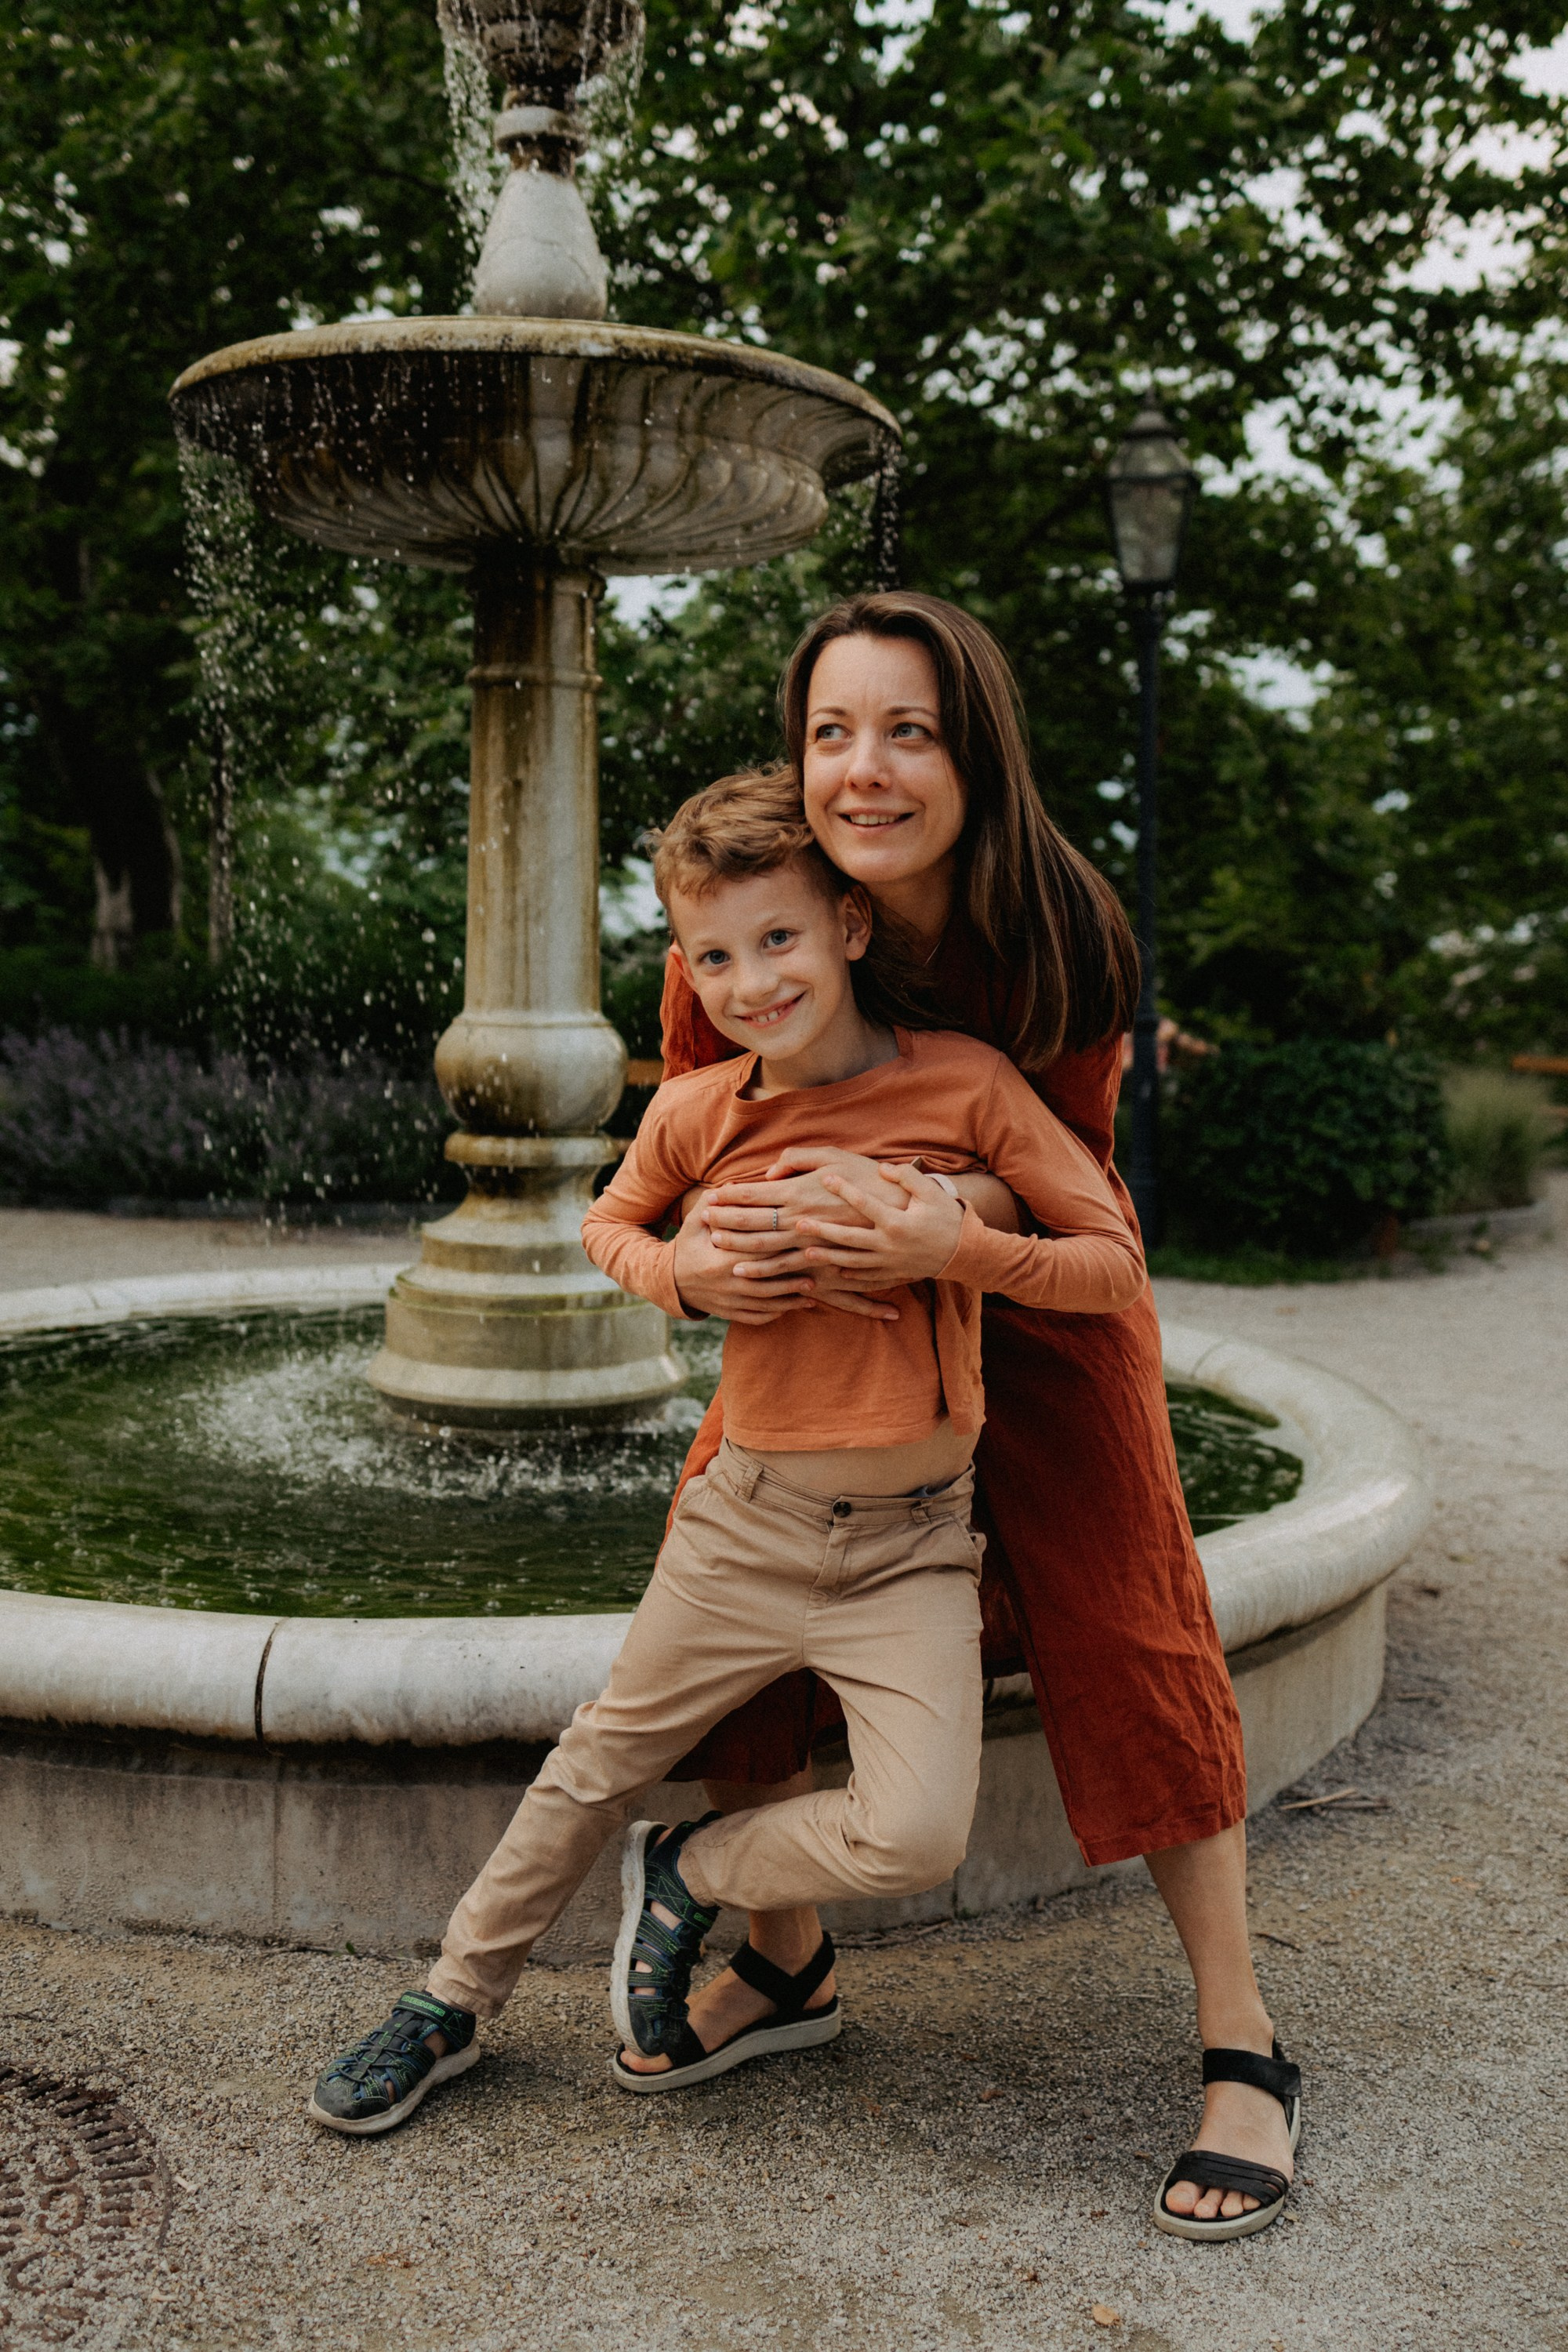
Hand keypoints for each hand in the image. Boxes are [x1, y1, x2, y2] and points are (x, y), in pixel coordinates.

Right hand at [670, 1195, 816, 1325]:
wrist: (671, 1282)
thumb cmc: (687, 1246)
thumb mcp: (695, 1222)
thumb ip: (713, 1203)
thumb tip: (733, 1184)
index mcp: (720, 1260)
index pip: (757, 1252)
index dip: (781, 1246)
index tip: (803, 1239)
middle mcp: (727, 1284)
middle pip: (768, 1279)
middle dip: (794, 1274)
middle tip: (819, 1265)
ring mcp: (730, 1302)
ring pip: (767, 1302)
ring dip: (792, 1297)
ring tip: (814, 1288)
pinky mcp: (731, 1314)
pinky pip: (758, 1317)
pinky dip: (778, 1313)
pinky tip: (795, 1306)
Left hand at [701, 1151, 904, 1269]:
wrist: (902, 1210)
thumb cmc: (867, 1177)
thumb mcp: (832, 1156)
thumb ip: (796, 1159)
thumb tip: (769, 1172)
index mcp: (799, 1190)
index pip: (754, 1194)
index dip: (728, 1198)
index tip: (708, 1199)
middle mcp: (800, 1217)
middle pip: (752, 1223)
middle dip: (724, 1223)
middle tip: (701, 1223)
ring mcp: (810, 1241)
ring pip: (765, 1249)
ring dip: (738, 1249)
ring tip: (716, 1248)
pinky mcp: (822, 1259)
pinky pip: (788, 1268)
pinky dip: (766, 1271)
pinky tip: (750, 1273)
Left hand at [793, 1162, 967, 1288]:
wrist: (966, 1252)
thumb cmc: (947, 1217)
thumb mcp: (930, 1192)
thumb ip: (906, 1176)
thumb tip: (882, 1167)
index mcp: (898, 1222)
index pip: (864, 1203)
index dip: (844, 1189)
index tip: (825, 1178)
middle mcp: (890, 1245)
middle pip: (849, 1238)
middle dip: (822, 1231)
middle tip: (798, 1224)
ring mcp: (890, 1263)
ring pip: (852, 1262)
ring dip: (828, 1257)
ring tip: (806, 1252)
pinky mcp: (893, 1274)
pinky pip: (866, 1278)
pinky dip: (849, 1275)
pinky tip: (833, 1271)